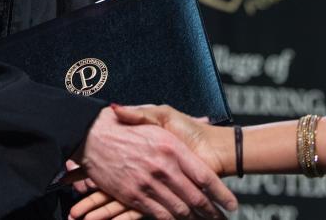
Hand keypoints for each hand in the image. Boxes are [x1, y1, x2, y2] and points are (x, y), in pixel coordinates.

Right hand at [76, 106, 237, 219]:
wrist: (93, 135)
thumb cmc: (127, 125)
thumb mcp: (157, 117)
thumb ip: (180, 125)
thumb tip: (207, 121)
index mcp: (172, 147)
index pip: (205, 177)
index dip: (221, 194)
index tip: (232, 204)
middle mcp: (163, 167)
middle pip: (195, 198)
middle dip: (212, 212)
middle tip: (222, 218)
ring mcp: (148, 184)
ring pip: (179, 209)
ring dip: (195, 219)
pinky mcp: (133, 196)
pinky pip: (158, 214)